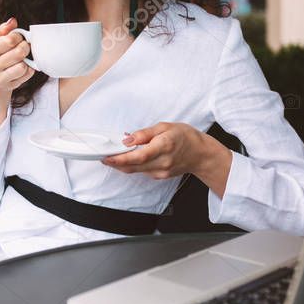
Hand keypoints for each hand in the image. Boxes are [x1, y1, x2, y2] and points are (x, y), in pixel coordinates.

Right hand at [0, 17, 35, 95]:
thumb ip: (2, 30)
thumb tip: (13, 21)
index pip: (10, 40)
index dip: (18, 36)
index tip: (18, 37)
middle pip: (19, 52)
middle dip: (25, 46)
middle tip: (24, 46)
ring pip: (23, 66)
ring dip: (26, 60)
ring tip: (22, 57)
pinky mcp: (8, 87)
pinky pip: (26, 74)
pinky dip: (28, 69)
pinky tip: (23, 66)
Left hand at [101, 122, 232, 195]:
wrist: (200, 154)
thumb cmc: (184, 136)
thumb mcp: (164, 126)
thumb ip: (144, 133)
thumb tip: (127, 139)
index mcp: (164, 146)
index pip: (139, 156)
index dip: (120, 158)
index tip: (107, 157)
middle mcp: (162, 162)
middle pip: (133, 166)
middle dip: (116, 162)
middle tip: (103, 156)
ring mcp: (161, 172)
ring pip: (135, 170)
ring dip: (122, 164)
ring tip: (114, 155)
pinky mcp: (159, 176)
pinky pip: (141, 171)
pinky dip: (133, 165)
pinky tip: (130, 158)